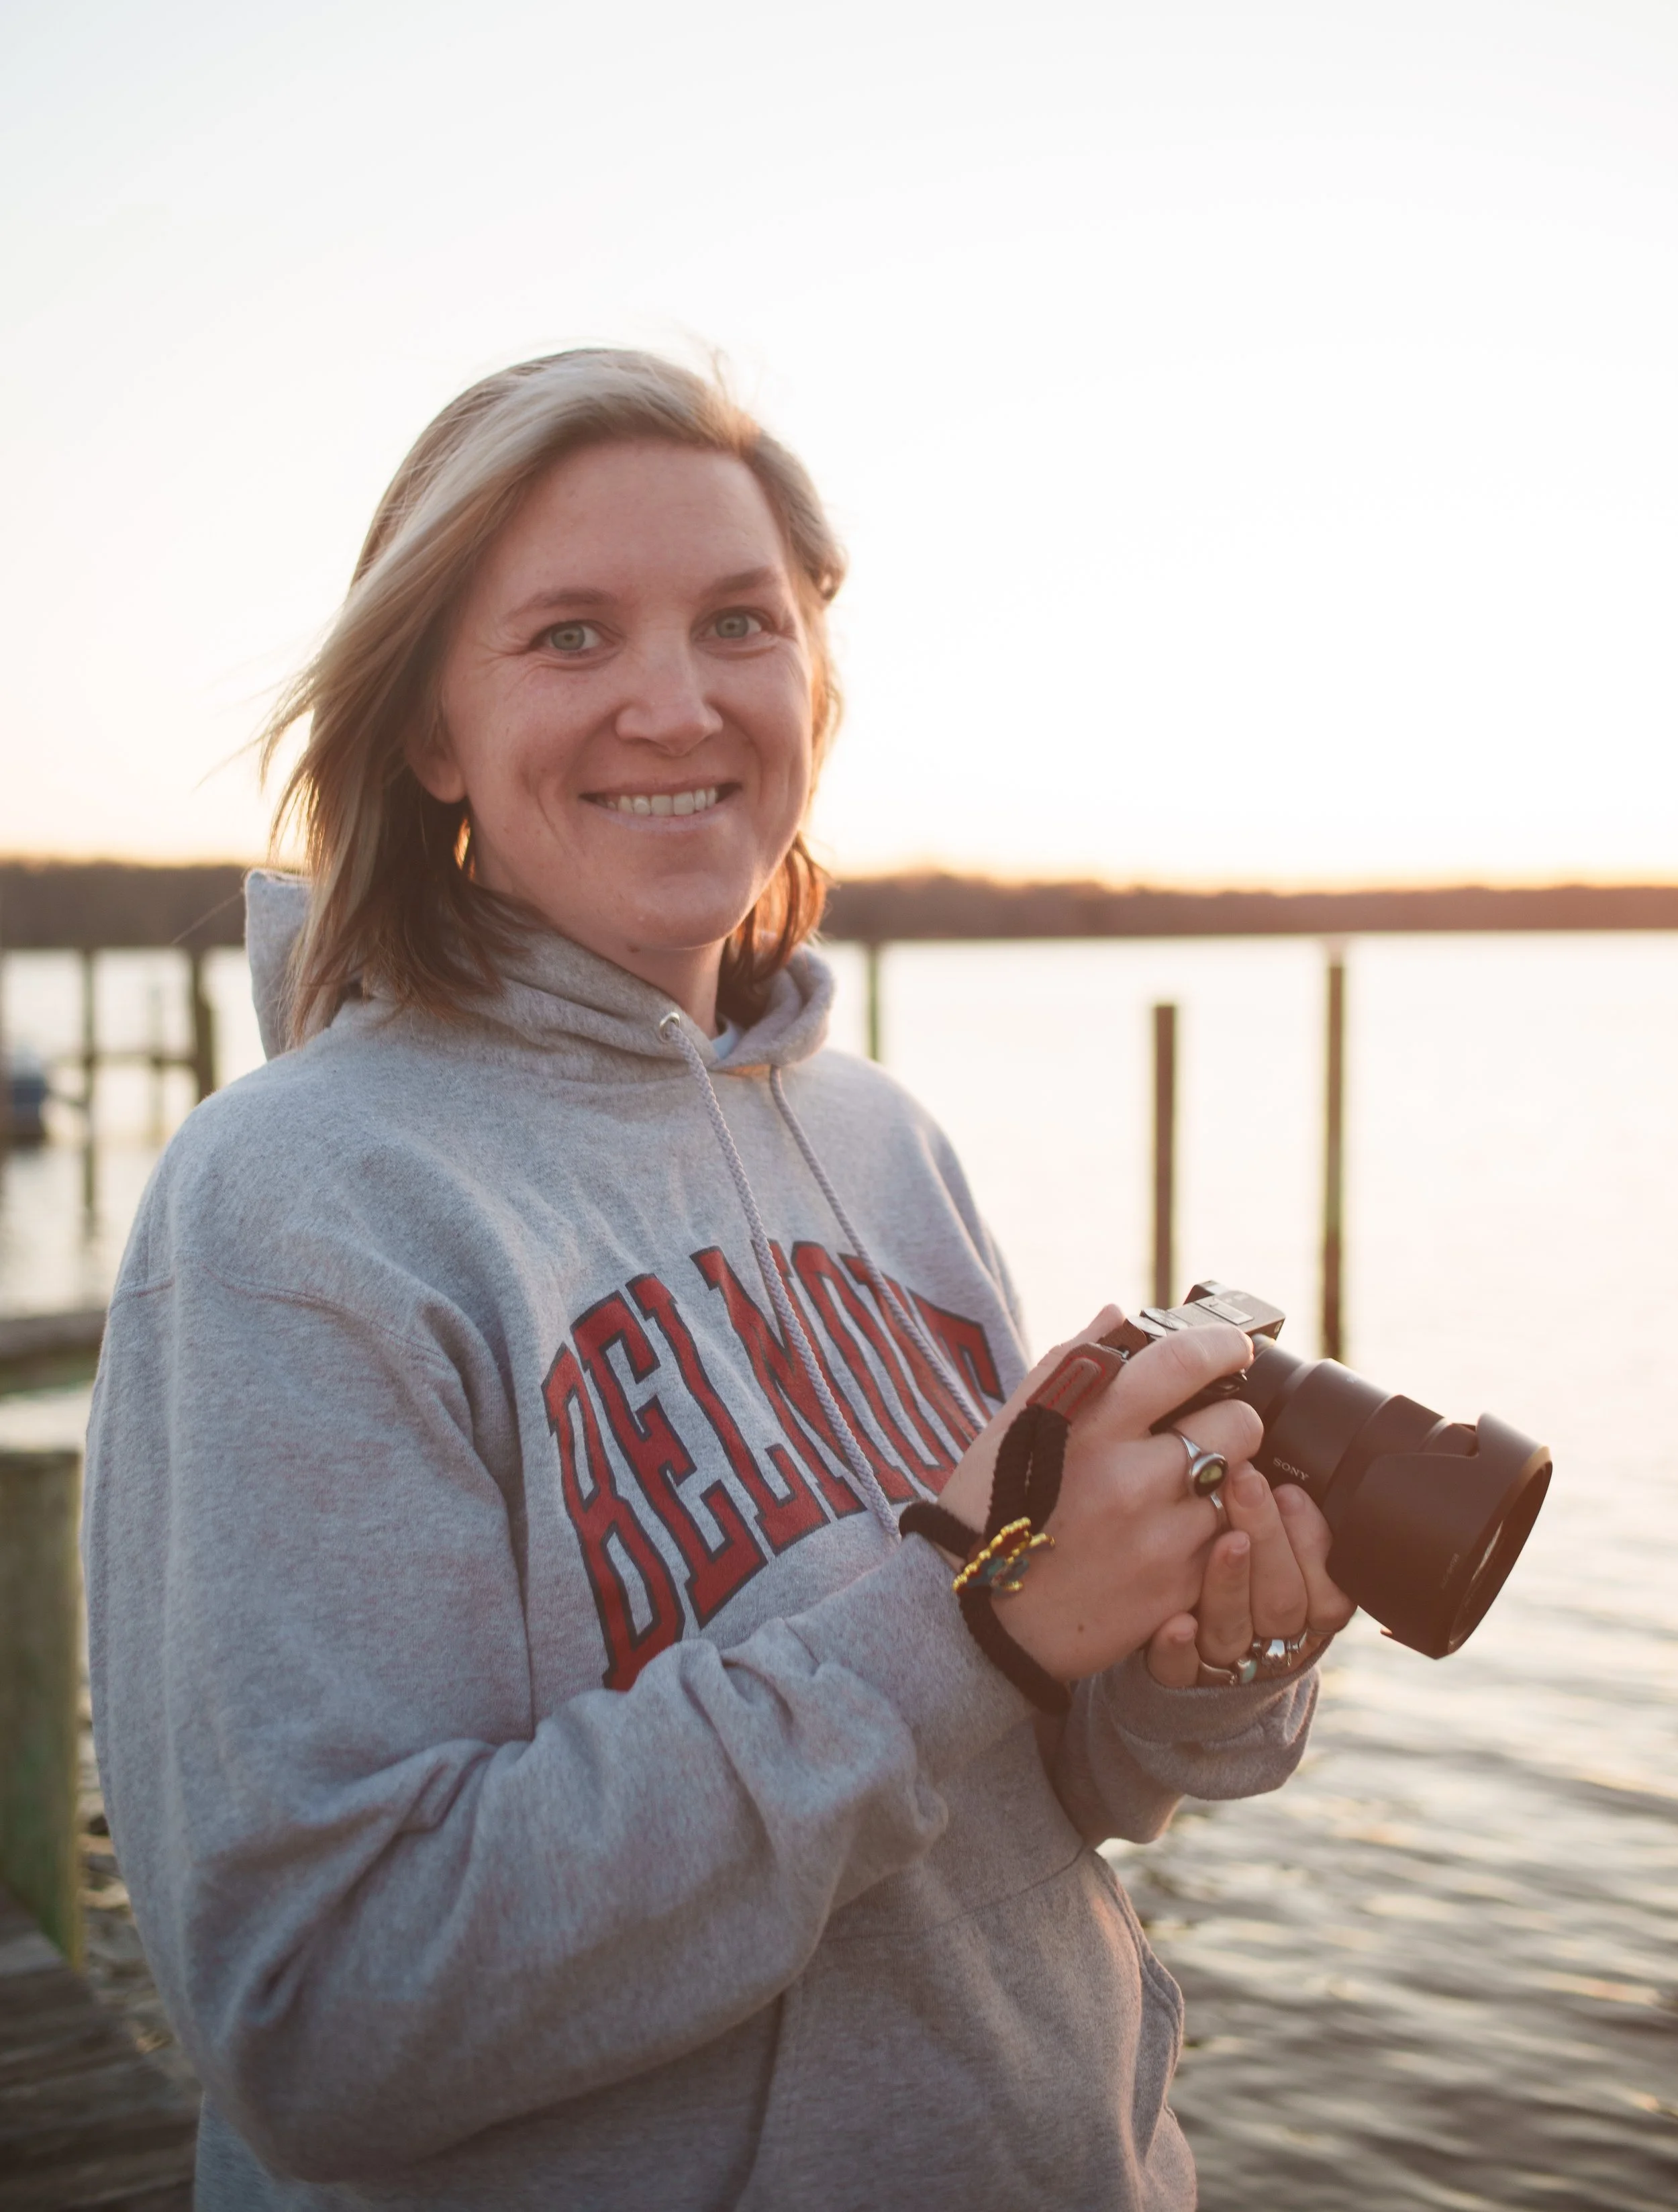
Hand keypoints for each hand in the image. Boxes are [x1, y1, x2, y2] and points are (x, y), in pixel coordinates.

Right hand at [934, 1305, 1263, 1684]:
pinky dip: (1212, 1538)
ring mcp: (1159, 1540)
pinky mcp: (1175, 1591)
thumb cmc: (989, 1511)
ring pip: (1240, 1490)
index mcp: (1089, 1425)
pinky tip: (1171, 1539)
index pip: (1185, 1361)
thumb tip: (1119, 1316)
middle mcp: (1132, 1478)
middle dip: (1229, 1422)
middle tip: (1204, 1433)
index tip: (1235, 1348)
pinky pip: (1228, 1547)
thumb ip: (1070, 1363)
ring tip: (1177, 1495)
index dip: (1224, 1346)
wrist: (971, 1623)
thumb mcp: (1013, 1425)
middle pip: (1239, 1425)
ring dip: (1219, 1486)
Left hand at [1143, 1468, 1356, 1685]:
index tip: (1290, 1492)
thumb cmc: (1238, 1573)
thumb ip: (1283, 1512)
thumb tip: (1263, 1454)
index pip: (1328, 1590)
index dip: (1312, 1544)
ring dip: (1229, 1583)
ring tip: (1222, 1539)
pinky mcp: (1178, 1678)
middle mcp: (1270, 1638)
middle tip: (1246, 1481)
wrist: (1188, 1650)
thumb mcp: (1275, 1546)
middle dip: (1268, 1538)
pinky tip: (1175, 1621)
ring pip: (1236, 1632)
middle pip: (1283, 1602)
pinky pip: (1180, 1672)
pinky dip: (1178, 1649)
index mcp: (1305, 1608)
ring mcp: (1224, 1660)